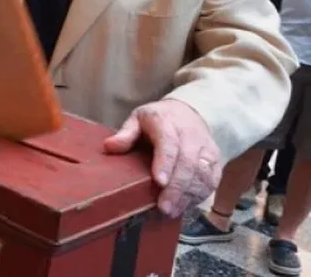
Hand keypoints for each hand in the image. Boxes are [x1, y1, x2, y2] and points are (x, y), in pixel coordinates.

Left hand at [104, 99, 221, 217]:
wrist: (189, 113)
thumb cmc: (158, 120)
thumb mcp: (138, 119)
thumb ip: (126, 134)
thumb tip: (109, 147)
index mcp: (167, 123)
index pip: (170, 144)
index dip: (166, 163)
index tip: (159, 182)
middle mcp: (191, 136)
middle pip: (188, 163)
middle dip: (177, 188)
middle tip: (164, 207)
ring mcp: (206, 149)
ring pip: (203, 174)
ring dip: (188, 195)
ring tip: (171, 211)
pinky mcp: (215, 161)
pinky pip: (212, 180)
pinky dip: (200, 195)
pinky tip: (185, 206)